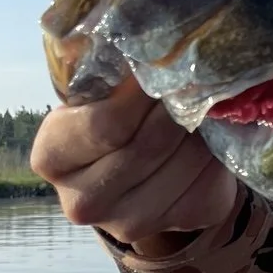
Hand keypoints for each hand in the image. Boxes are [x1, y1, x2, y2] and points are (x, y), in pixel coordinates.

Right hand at [31, 74, 237, 255]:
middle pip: (150, 144)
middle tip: (196, 78)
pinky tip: (212, 138)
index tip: (163, 65)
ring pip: (187, 162)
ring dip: (203, 128)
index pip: (106, 124)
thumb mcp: (99, 96)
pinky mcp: (179, 223)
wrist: (147, 169)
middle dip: (178, 106)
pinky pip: (211, 182)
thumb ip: (111, 79)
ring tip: (205, 104)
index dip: (142, 92)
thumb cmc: (118, 118)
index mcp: (53, 157)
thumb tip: (146, 50)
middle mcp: (83, 201)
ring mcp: (130, 222)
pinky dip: (219, 154)